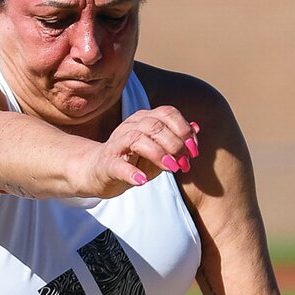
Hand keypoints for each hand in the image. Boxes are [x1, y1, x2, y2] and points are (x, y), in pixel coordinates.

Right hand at [75, 107, 199, 196]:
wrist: (98, 172)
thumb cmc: (132, 161)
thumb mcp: (158, 152)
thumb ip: (176, 141)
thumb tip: (196, 128)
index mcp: (144, 120)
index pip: (167, 114)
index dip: (184, 130)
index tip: (194, 151)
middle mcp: (130, 126)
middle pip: (155, 126)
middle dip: (175, 144)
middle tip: (185, 164)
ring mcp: (116, 144)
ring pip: (137, 139)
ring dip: (158, 154)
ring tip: (172, 168)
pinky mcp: (106, 163)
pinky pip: (118, 165)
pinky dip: (131, 172)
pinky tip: (142, 181)